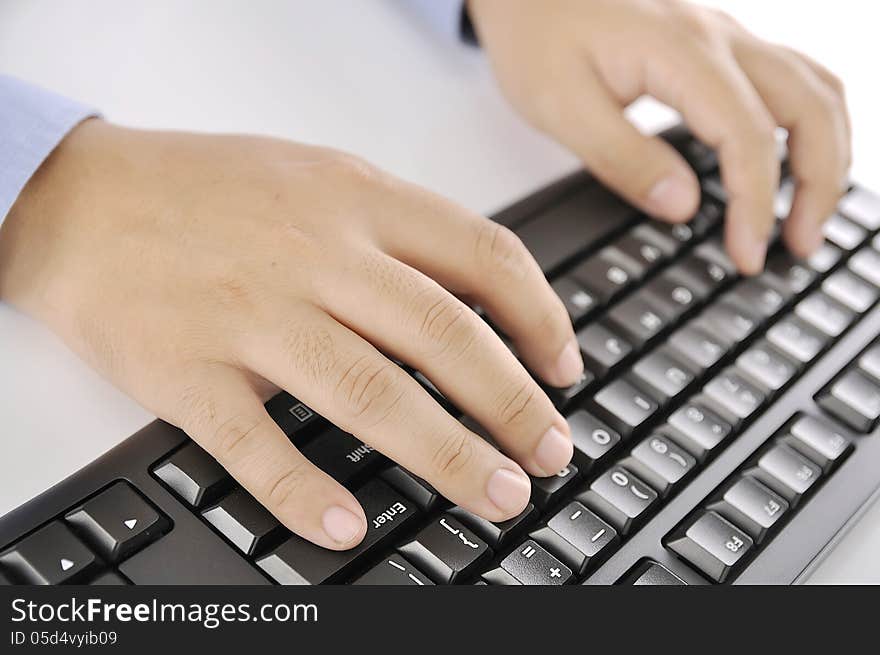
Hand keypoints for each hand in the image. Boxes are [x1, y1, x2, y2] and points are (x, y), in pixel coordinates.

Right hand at [0, 121, 581, 548]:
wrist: (82, 198)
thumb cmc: (208, 190)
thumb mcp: (319, 175)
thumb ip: (398, 227)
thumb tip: (481, 293)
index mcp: (356, 200)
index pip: (483, 258)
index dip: (541, 318)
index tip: (565, 366)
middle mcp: (314, 256)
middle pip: (446, 337)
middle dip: (515, 404)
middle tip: (551, 453)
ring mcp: (251, 316)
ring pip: (371, 394)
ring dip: (446, 454)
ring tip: (496, 494)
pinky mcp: (188, 372)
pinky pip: (256, 444)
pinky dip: (305, 493)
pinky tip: (348, 526)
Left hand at [468, 0, 851, 273]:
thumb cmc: (535, 36)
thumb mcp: (561, 107)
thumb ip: (623, 158)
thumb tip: (684, 207)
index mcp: (681, 52)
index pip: (747, 135)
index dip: (757, 203)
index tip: (749, 255)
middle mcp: (719, 36)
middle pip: (811, 104)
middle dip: (819, 182)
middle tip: (799, 246)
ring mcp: (726, 37)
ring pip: (815, 87)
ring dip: (826, 153)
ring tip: (807, 216)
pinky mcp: (720, 46)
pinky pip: (793, 80)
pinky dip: (807, 128)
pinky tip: (791, 164)